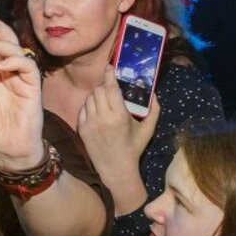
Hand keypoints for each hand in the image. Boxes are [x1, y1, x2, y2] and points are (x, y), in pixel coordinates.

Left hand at [76, 78, 158, 212]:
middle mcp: (103, 118)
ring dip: (97, 95)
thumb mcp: (148, 129)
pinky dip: (89, 105)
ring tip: (105, 100)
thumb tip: (153, 92)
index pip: (111, 89)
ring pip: (90, 98)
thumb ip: (154, 109)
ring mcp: (89, 123)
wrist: (115, 169)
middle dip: (105, 86)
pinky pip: (83, 108)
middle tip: (111, 88)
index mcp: (120, 116)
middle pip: (99, 90)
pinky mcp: (81, 128)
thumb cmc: (134, 148)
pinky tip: (97, 110)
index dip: (109, 75)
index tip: (110, 67)